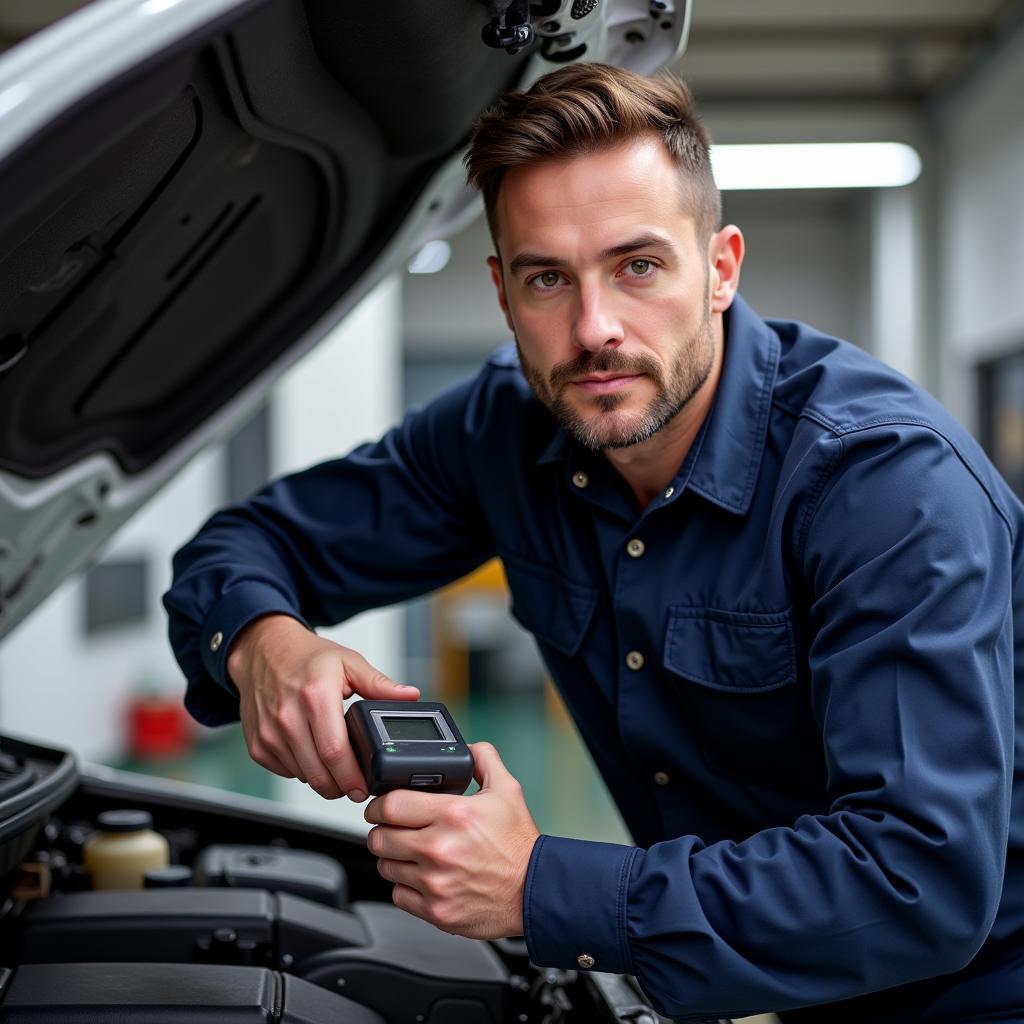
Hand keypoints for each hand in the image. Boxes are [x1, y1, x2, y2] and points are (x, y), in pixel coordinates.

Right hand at [226, 614, 418, 799]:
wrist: (264, 652)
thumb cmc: (307, 658)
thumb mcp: (349, 662)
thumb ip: (379, 684)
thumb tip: (409, 695)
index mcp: (316, 696)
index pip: (335, 751)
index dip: (353, 776)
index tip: (365, 785)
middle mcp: (288, 716)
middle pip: (318, 772)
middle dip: (341, 787)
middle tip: (355, 786)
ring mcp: (269, 733)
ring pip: (302, 776)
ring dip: (323, 780)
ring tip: (337, 768)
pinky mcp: (257, 744)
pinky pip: (286, 772)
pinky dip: (302, 771)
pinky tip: (313, 755)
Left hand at [364, 742, 539, 938]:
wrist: (535, 890)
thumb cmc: (519, 844)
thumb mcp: (507, 790)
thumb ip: (483, 760)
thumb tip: (468, 747)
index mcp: (453, 815)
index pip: (390, 805)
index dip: (379, 804)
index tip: (381, 806)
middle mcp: (440, 849)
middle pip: (379, 837)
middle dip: (383, 830)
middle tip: (395, 829)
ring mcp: (435, 883)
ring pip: (385, 866)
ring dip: (394, 858)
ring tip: (413, 853)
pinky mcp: (435, 911)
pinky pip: (398, 895)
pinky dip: (405, 886)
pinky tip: (423, 876)